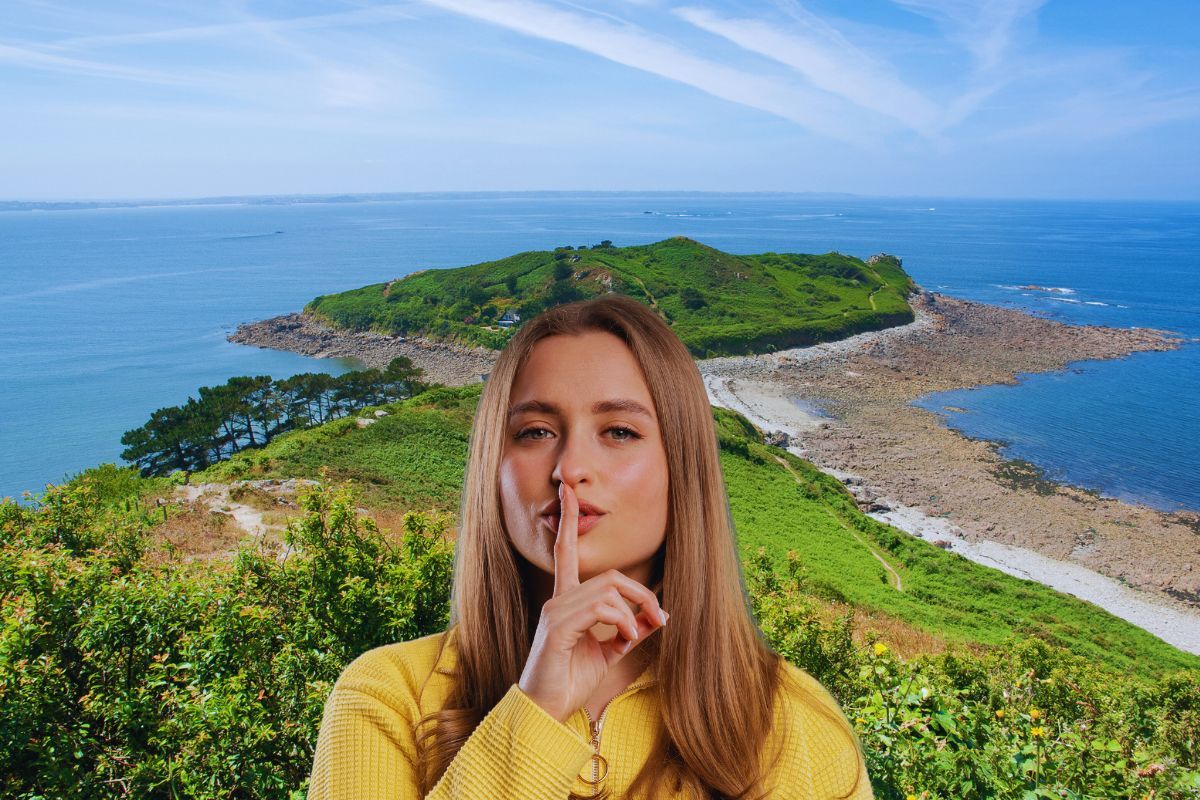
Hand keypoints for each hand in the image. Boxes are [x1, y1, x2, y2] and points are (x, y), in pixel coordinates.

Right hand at [517, 481, 668, 722]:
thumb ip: (629, 631)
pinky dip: (622, 621)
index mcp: (566, 602)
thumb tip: (657, 616)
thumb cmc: (570, 682)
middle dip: (640, 592)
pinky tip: (627, 640)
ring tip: (638, 635)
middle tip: (659, 617)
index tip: (568, 493)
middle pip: (608, 575)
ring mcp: (555, 612)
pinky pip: (600, 608)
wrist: (546, 712)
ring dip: (633, 611)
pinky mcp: (558, 627)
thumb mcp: (608, 653)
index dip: (567, 521)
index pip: (565, 552)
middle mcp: (557, 600)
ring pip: (607, 589)